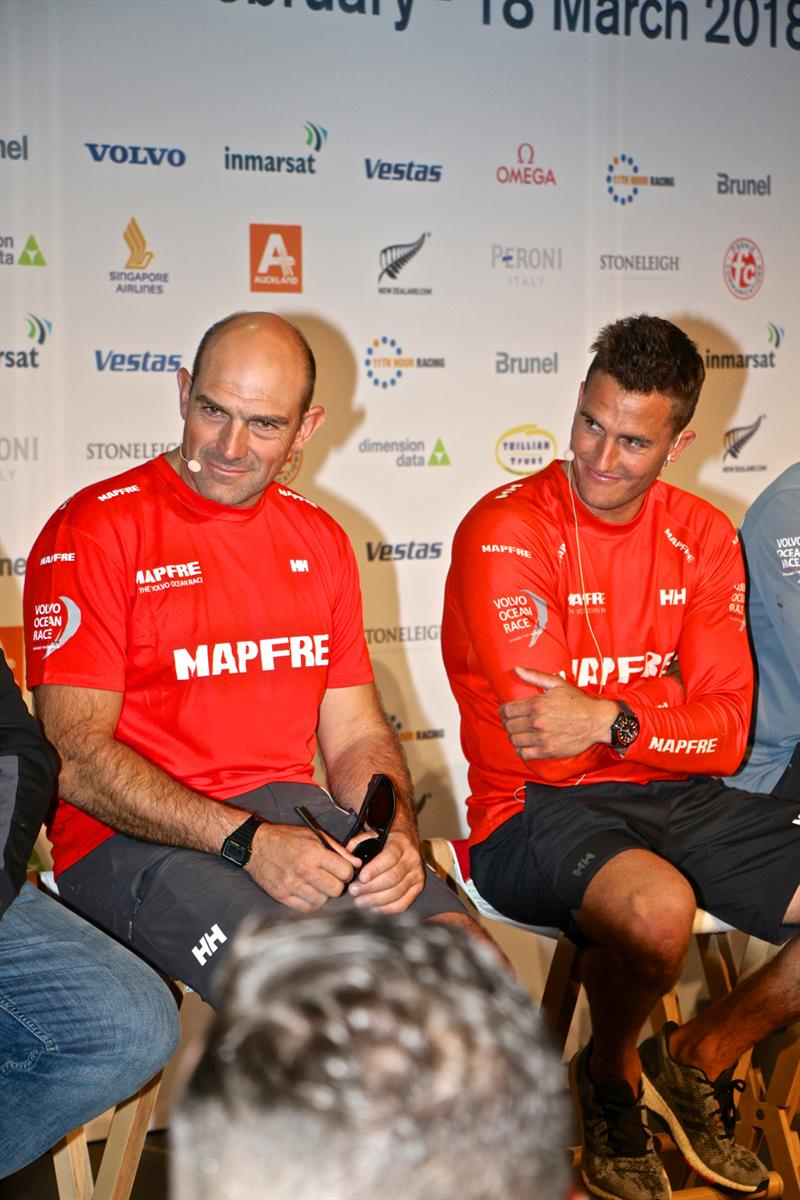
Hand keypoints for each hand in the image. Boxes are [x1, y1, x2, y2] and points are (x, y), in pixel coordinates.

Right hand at [247, 822, 360, 912]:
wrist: (256, 845)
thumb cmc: (287, 838)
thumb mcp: (314, 835)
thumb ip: (338, 849)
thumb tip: (357, 864)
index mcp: (314, 853)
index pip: (345, 872)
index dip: (347, 871)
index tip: (341, 870)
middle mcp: (304, 870)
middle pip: (336, 890)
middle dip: (338, 884)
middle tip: (330, 878)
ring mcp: (292, 885)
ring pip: (323, 901)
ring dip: (324, 894)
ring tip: (318, 884)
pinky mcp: (282, 896)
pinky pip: (307, 908)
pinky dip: (311, 902)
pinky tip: (308, 892)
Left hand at [346, 829, 424, 913]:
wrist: (406, 839)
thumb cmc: (386, 840)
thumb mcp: (372, 834)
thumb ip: (358, 843)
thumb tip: (349, 861)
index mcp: (400, 842)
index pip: (390, 857)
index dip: (375, 869)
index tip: (361, 877)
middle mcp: (412, 858)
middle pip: (393, 877)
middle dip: (370, 888)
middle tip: (354, 891)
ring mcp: (416, 874)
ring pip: (397, 892)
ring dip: (376, 900)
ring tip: (359, 901)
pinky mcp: (418, 887)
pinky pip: (403, 903)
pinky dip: (387, 909)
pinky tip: (373, 907)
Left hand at [500, 667, 618, 759]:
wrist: (596, 721)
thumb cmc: (577, 701)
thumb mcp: (557, 683)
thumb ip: (535, 676)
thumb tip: (516, 668)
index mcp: (536, 705)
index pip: (507, 711)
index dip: (504, 711)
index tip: (507, 712)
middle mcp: (537, 722)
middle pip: (509, 726)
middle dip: (508, 723)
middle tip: (514, 722)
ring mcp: (542, 738)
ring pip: (514, 740)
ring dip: (514, 736)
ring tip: (520, 733)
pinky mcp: (548, 751)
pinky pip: (524, 754)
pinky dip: (521, 750)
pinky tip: (525, 745)